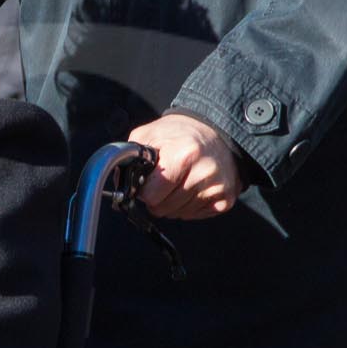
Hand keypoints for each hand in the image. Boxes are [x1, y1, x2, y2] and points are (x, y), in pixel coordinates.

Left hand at [128, 113, 242, 219]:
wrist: (217, 131)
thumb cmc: (181, 134)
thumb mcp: (151, 134)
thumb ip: (131, 157)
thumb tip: (119, 183)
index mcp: (184, 154)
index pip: (151, 195)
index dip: (145, 190)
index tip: (149, 181)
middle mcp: (204, 172)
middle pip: (163, 209)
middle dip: (158, 199)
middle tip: (165, 181)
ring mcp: (217, 188)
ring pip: (178, 214)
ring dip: (174, 203)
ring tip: (180, 182)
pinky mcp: (226, 199)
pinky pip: (195, 216)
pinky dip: (190, 206)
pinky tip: (193, 188)